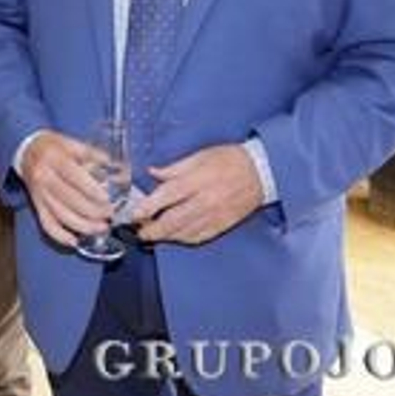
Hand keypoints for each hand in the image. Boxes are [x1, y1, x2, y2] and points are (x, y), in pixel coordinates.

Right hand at [19, 131, 116, 246]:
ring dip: (83, 226)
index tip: (108, 199)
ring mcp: (39, 194)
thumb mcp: (72, 142)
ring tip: (101, 228)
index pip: (74, 177)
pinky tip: (75, 240)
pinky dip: (60, 236)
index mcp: (54, 159)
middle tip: (109, 215)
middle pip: (69, 200)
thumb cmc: (53, 147)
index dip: (92, 190)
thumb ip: (93, 154)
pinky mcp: (37, 205)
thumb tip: (114, 167)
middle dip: (93, 211)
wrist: (27, 151)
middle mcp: (44, 177)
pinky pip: (47, 224)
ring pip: (61, 215)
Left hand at [134, 143, 262, 244]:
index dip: (148, 207)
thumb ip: (174, 168)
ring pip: (184, 232)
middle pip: (173, 220)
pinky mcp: (222, 225)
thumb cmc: (229, 160)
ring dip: (165, 236)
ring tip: (151, 234)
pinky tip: (174, 236)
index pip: (167, 196)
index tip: (134, 214)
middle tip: (139, 230)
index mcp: (196, 181)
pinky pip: (199, 237)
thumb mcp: (199, 156)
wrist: (260, 172)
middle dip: (152, 229)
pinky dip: (183, 239)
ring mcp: (214, 216)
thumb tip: (152, 173)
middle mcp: (204, 201)